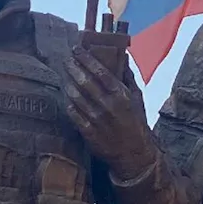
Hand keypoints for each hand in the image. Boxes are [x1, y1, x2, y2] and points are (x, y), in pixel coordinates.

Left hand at [63, 46, 154, 177]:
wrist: (134, 153)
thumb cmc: (136, 122)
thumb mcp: (137, 98)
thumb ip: (128, 77)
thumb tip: (122, 56)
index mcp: (121, 95)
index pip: (100, 72)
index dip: (86, 59)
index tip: (77, 49)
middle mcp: (108, 106)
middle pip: (85, 82)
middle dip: (73, 68)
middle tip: (67, 59)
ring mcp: (96, 120)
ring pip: (76, 96)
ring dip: (69, 83)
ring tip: (65, 75)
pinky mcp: (88, 132)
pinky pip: (74, 113)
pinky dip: (69, 103)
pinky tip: (68, 96)